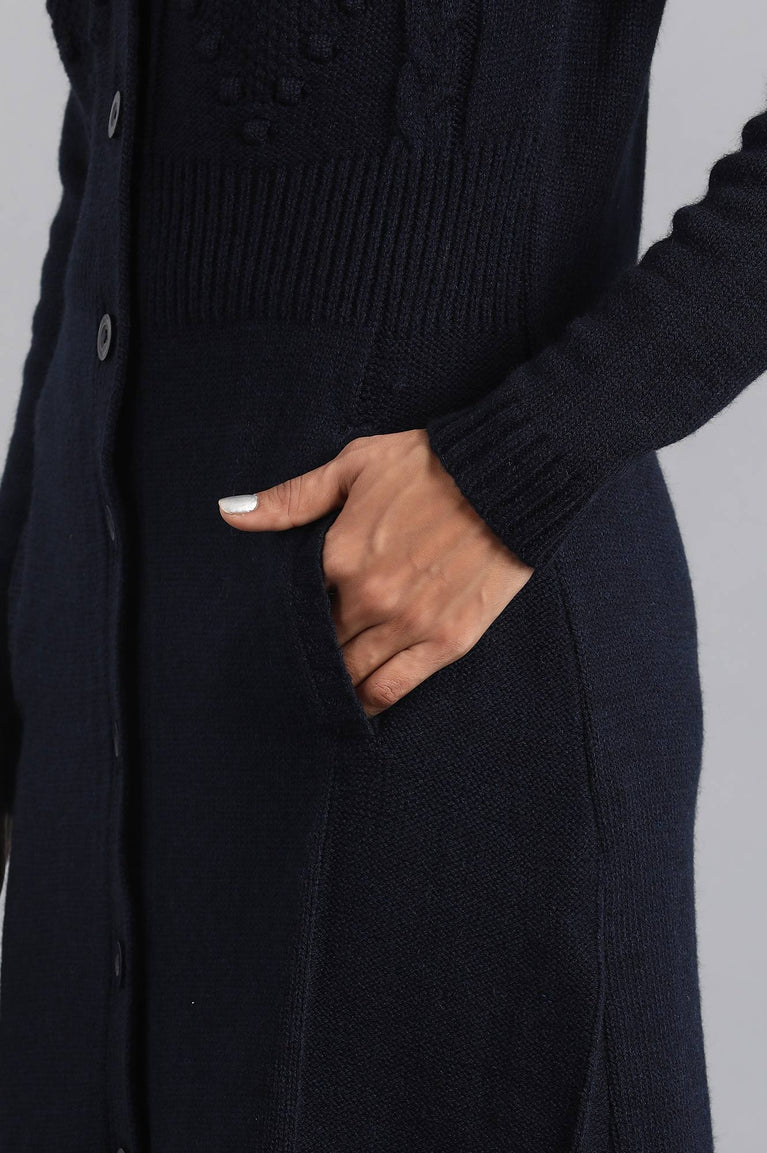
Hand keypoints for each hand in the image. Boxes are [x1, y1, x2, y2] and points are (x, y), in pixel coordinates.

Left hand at [218, 429, 532, 716]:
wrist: (507, 477)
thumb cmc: (429, 465)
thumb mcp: (354, 466)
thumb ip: (292, 499)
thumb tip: (229, 512)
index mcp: (340, 558)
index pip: (297, 608)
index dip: (293, 618)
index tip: (292, 622)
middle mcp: (369, 599)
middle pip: (323, 645)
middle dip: (314, 651)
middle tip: (309, 656)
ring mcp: (409, 625)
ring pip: (353, 675)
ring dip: (338, 681)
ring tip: (331, 683)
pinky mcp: (447, 642)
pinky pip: (394, 688)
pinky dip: (372, 699)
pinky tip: (361, 701)